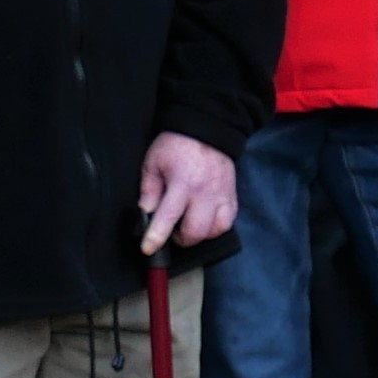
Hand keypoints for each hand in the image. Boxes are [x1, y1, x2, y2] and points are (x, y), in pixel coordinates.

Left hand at [136, 131, 236, 253]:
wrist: (208, 129)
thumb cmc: (177, 145)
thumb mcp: (154, 162)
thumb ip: (149, 189)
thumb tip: (145, 213)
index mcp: (182, 182)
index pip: (168, 216)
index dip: (156, 236)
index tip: (148, 248)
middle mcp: (205, 192)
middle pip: (196, 231)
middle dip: (181, 239)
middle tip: (172, 232)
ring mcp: (221, 195)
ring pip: (215, 230)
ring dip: (200, 235)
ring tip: (189, 226)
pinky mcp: (232, 195)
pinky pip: (228, 221)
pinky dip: (216, 227)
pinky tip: (205, 221)